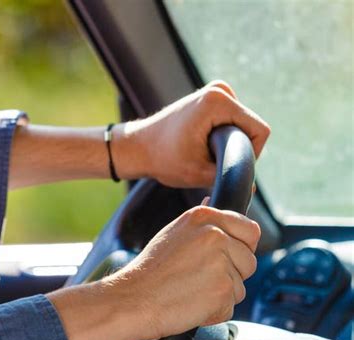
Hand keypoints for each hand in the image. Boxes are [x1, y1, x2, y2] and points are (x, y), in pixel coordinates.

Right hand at [49, 205, 259, 339]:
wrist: (132, 299)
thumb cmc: (148, 273)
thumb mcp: (174, 233)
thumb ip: (201, 223)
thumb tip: (211, 200)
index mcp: (205, 216)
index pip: (250, 231)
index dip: (241, 250)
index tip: (225, 260)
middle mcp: (216, 235)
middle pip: (249, 262)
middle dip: (231, 276)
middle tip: (199, 281)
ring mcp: (221, 262)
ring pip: (240, 287)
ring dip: (221, 296)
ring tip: (191, 292)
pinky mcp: (222, 289)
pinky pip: (230, 307)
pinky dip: (214, 313)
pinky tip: (191, 305)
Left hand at [115, 80, 270, 187]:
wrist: (140, 147)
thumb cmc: (164, 159)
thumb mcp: (198, 173)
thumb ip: (227, 177)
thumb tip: (250, 189)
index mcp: (219, 101)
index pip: (259, 131)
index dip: (251, 155)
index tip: (228, 167)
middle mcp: (221, 90)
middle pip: (251, 127)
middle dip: (239, 149)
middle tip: (212, 164)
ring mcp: (217, 91)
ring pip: (243, 126)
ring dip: (230, 144)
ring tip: (204, 154)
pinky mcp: (213, 97)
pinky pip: (233, 122)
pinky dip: (224, 137)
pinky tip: (203, 146)